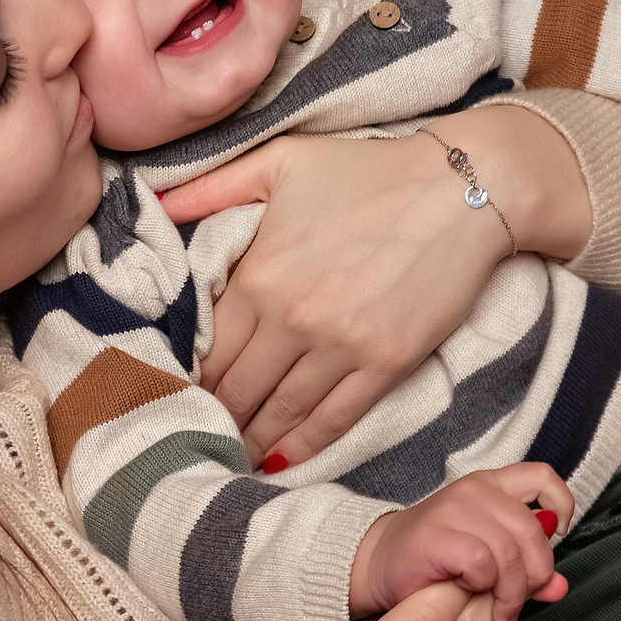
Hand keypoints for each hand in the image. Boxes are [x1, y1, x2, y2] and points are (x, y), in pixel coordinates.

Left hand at [155, 107, 587, 468]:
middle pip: (236, 388)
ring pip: (280, 412)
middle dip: (212, 412)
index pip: (206, 347)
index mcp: (258, 275)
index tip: (173, 390)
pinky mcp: (386, 365)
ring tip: (230, 451)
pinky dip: (304, 445)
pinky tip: (282, 459)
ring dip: (251, 436)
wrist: (466, 188)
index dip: (185, 375)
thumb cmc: (370, 170)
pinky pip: (333, 419)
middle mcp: (292, 319)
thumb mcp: (281, 160)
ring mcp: (341, 347)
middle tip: (195, 429)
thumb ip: (211, 187)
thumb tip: (153, 205)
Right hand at [352, 464, 573, 620]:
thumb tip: (560, 588)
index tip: (555, 540)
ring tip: (499, 613)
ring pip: (511, 553)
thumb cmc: (435, 564)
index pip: (543, 478)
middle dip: (535, 577)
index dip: (560, 507)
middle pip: (534, 532)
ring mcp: (454, 508)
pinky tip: (471, 596)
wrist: (378, 566)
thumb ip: (527, 572)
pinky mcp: (437, 534)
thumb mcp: (491, 563)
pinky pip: (483, 563)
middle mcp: (476, 490)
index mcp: (492, 487)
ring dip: (511, 593)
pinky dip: (485, 587)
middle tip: (517, 604)